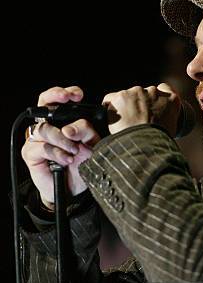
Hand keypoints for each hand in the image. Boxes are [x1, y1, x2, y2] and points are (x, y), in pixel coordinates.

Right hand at [21, 86, 100, 207]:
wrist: (74, 188)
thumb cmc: (82, 164)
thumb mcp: (91, 145)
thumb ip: (86, 132)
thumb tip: (69, 129)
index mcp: (62, 122)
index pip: (57, 100)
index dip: (65, 93)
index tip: (76, 95)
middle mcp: (48, 127)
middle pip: (43, 104)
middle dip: (55, 98)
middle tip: (67, 99)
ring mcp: (37, 140)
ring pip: (45, 129)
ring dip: (62, 139)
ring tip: (74, 151)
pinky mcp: (30, 153)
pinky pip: (41, 147)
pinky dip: (56, 153)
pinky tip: (66, 159)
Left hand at [104, 82, 180, 136]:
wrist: (144, 145)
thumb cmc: (157, 142)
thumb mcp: (170, 129)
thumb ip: (164, 118)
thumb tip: (155, 122)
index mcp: (171, 100)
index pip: (164, 89)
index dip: (155, 100)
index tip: (151, 109)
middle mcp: (155, 91)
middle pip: (143, 94)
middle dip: (139, 105)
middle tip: (136, 122)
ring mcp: (137, 92)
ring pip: (127, 97)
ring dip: (125, 107)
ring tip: (125, 125)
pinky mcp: (121, 96)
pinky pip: (110, 99)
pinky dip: (109, 109)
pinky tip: (113, 121)